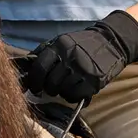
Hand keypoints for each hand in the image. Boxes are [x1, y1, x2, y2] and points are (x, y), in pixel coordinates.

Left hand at [18, 10, 137, 103]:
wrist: (112, 41)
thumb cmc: (82, 43)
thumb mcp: (62, 41)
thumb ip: (45, 52)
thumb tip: (26, 67)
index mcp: (60, 46)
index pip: (39, 67)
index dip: (33, 81)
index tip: (34, 86)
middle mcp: (71, 57)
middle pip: (50, 83)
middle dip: (47, 89)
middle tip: (50, 88)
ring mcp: (83, 70)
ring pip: (62, 91)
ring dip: (61, 93)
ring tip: (65, 87)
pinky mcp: (94, 81)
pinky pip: (76, 96)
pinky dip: (72, 97)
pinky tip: (74, 91)